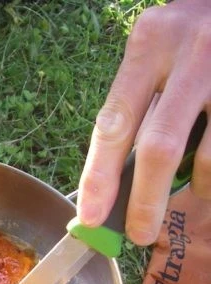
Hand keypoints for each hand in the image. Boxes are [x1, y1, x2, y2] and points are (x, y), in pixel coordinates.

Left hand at [77, 0, 210, 245]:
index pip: (114, 124)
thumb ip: (134, 109)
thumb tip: (112, 186)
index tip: (91, 217)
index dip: (99, 177)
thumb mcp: (153, 58)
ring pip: (207, 157)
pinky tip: (209, 172)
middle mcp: (192, 51)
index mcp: (149, 44)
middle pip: (159, 147)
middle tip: (138, 234)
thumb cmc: (186, 42)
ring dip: (196, 186)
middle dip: (146, 201)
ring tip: (193, 188)